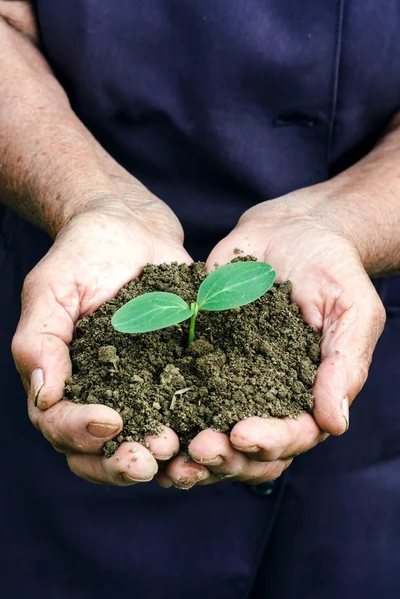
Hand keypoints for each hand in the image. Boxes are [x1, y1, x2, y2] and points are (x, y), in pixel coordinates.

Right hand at [12, 193, 191, 485]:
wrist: (133, 230)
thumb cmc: (84, 253)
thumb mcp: (51, 287)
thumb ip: (39, 340)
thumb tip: (42, 397)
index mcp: (63, 380)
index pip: (59, 425)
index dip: (79, 432)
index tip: (110, 420)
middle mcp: (100, 393)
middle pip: (99, 452)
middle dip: (121, 462)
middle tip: (150, 457)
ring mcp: (140, 389)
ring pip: (142, 443)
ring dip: (160, 458)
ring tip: (181, 450)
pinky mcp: (177, 376)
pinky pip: (184, 414)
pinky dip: (194, 432)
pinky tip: (213, 432)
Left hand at [163, 186, 385, 487]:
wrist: (291, 231)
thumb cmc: (332, 268)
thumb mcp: (351, 310)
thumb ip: (344, 365)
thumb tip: (334, 423)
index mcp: (307, 395)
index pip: (293, 436)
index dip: (269, 442)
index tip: (242, 434)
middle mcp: (267, 397)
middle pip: (248, 449)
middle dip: (224, 457)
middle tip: (199, 449)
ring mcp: (231, 380)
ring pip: (212, 432)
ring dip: (189, 450)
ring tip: (165, 448)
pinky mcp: (199, 357)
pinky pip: (180, 390)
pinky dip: (163, 410)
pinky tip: (142, 417)